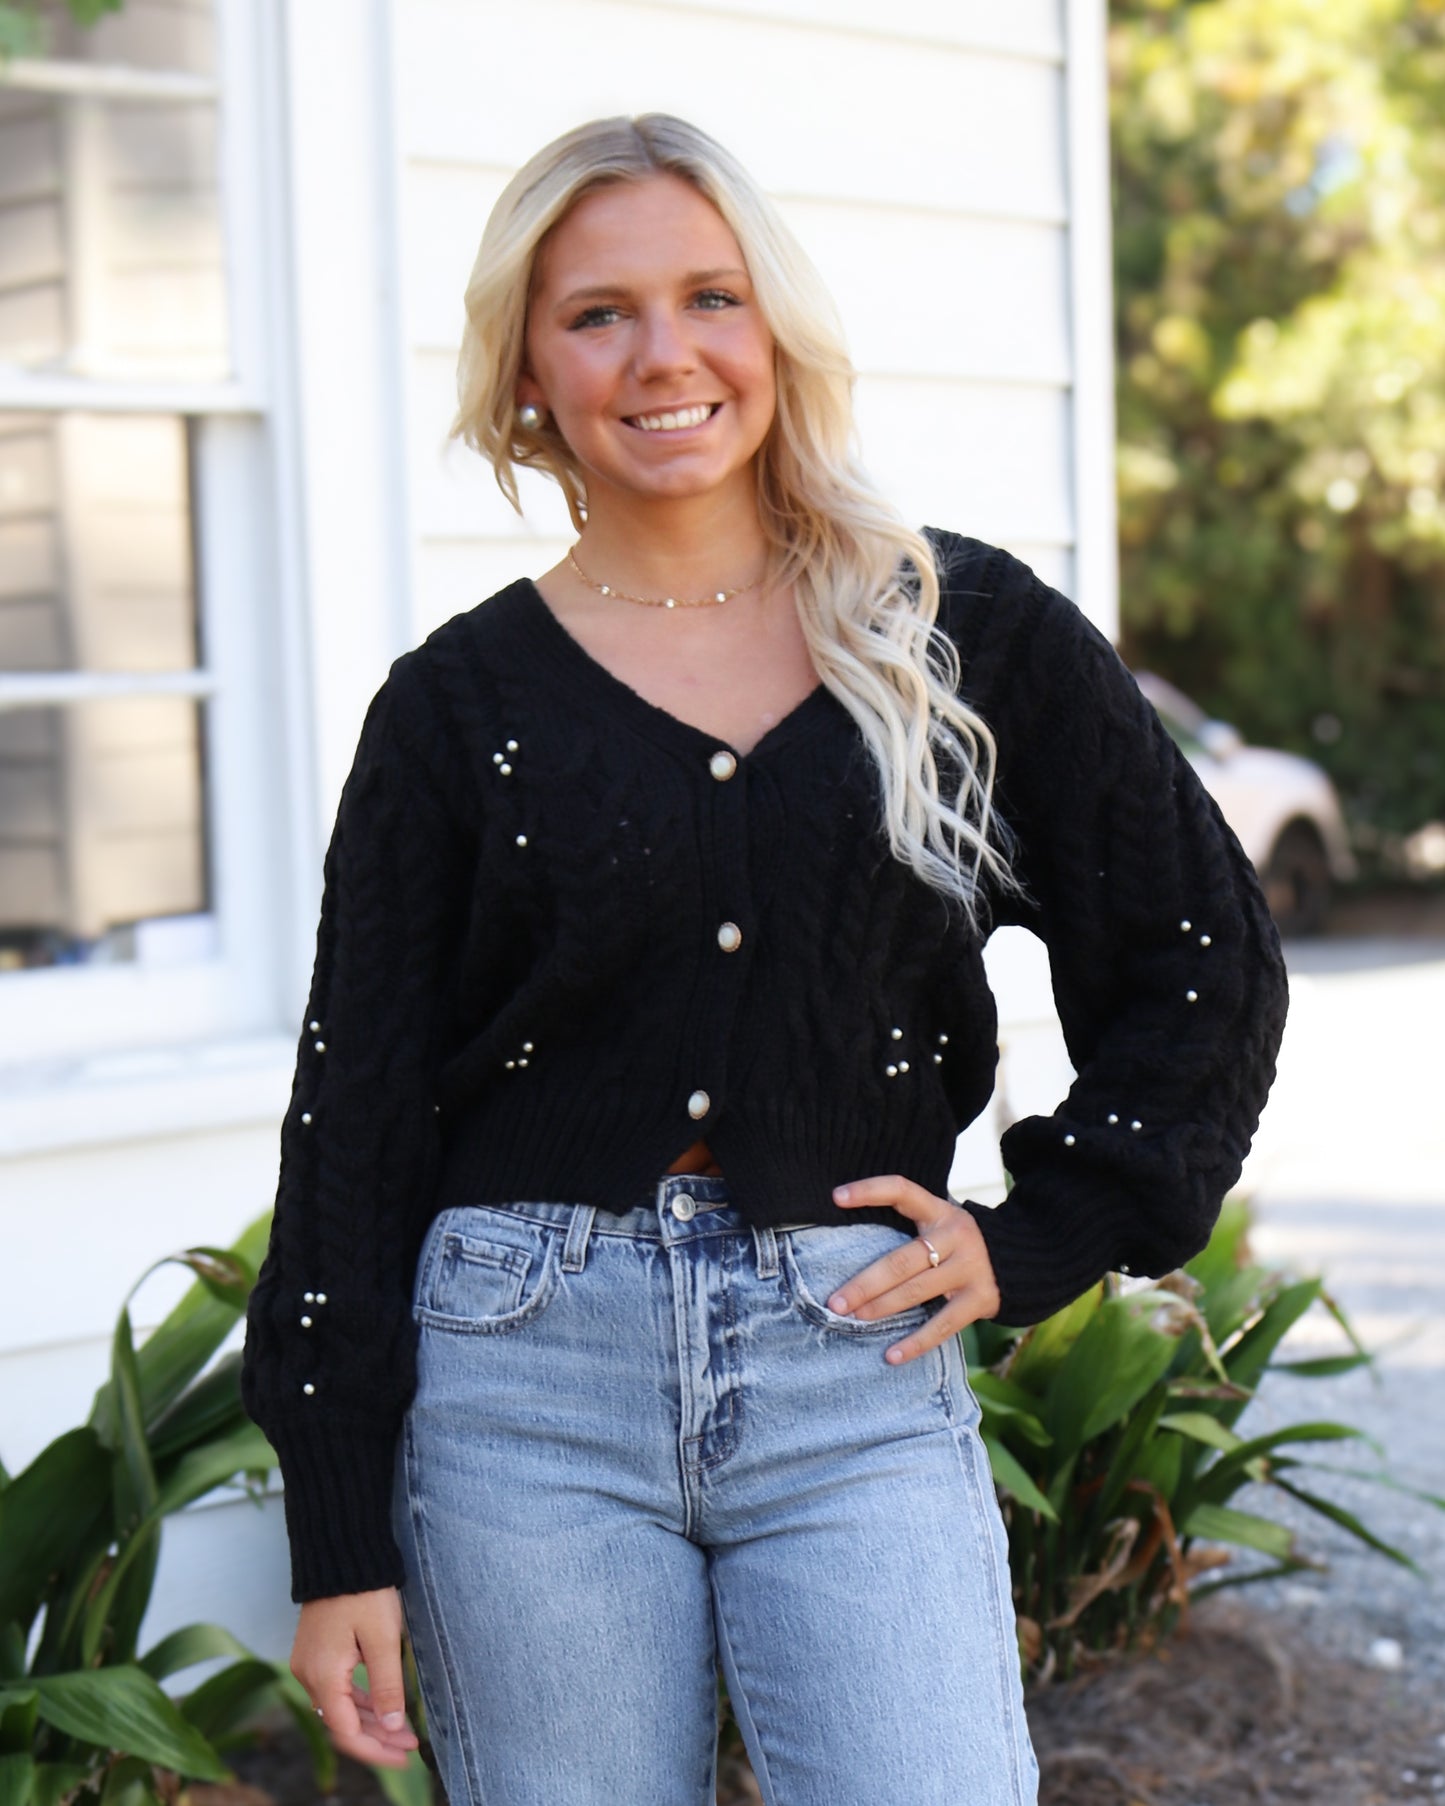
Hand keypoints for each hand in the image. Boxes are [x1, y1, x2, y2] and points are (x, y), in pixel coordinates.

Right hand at [291, 1587, 420, 1770]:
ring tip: (402, 1729)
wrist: (342, 1552)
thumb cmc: (365, 1591)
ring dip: (370, 1720)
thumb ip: (388, 1686)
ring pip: (340, 1706)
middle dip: (377, 1738)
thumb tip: (393, 1727)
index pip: (347, 1732)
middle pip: (342, 1722)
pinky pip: (337, 1688)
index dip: (376, 1750)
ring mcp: (309, 1663)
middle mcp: (308, 1674)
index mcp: (323, 1676)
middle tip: (409, 1745)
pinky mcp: (315, 1652)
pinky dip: (359, 1700)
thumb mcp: (384, 1639)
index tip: (404, 1756)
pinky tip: (383, 1705)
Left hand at [828, 1175, 1001, 1363]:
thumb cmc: (960, 1243)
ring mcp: (970, 1268)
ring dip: (881, 1308)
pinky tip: (891, 1355)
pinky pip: (943, 1325)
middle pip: (902, 1260)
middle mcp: (955, 1236)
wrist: (1024, 1260)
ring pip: (917, 1291)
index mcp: (940, 1211)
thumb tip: (849, 1248)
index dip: (870, 1191)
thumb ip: (910, 1229)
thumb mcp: (942, 1223)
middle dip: (864, 1282)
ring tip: (852, 1319)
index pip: (902, 1190)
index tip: (836, 1197)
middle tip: (835, 1301)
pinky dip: (916, 1342)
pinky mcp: (980, 1299)